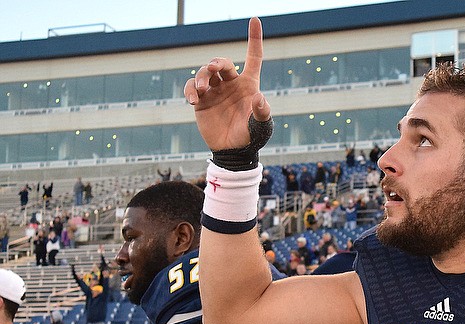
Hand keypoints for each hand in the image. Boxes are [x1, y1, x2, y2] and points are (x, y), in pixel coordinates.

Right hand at [184, 17, 270, 150]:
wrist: (233, 152)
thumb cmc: (251, 138)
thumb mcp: (261, 127)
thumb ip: (262, 112)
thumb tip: (259, 97)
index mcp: (249, 84)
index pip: (253, 57)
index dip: (254, 38)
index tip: (255, 19)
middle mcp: (231, 84)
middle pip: (222, 63)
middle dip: (216, 63)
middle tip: (212, 70)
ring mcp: (215, 91)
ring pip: (204, 72)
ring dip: (201, 77)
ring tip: (202, 91)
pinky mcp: (201, 101)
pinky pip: (191, 87)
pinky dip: (190, 90)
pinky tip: (195, 100)